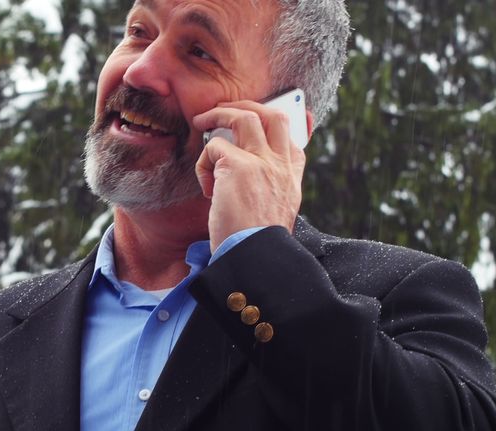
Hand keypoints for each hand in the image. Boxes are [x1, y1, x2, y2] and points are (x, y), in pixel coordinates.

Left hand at [193, 101, 306, 250]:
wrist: (254, 259)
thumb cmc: (256, 244)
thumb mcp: (273, 215)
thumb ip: (267, 192)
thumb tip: (250, 181)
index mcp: (291, 179)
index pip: (293, 140)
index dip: (279, 126)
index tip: (263, 123)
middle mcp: (281, 166)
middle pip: (272, 115)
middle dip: (245, 106)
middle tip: (223, 110)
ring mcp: (262, 163)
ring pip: (244, 117)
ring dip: (218, 114)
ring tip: (201, 121)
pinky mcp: (239, 167)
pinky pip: (214, 148)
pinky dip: (203, 164)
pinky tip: (207, 189)